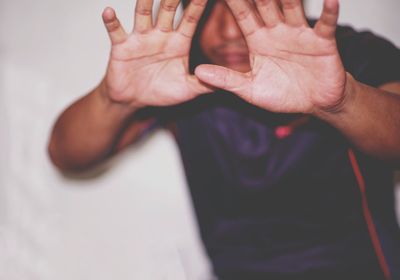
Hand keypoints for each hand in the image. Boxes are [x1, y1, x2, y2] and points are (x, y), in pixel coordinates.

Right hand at [101, 0, 212, 108]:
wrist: (134, 100)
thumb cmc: (161, 92)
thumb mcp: (188, 90)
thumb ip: (205, 84)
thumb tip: (228, 83)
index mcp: (178, 43)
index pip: (190, 19)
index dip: (198, 3)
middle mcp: (160, 35)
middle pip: (168, 9)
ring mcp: (141, 39)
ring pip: (143, 14)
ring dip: (145, 0)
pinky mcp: (122, 47)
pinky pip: (116, 31)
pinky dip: (112, 22)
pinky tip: (109, 11)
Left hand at [195, 0, 346, 113]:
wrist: (313, 103)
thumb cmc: (281, 95)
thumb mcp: (250, 89)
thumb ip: (226, 80)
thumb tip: (198, 73)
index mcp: (258, 40)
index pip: (242, 13)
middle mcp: (277, 31)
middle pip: (265, 3)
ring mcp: (300, 34)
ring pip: (292, 7)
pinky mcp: (322, 42)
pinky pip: (326, 24)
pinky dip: (329, 12)